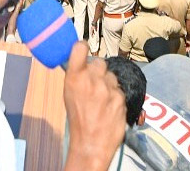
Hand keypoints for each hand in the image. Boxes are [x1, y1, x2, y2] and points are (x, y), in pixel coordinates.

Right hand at [62, 42, 125, 169]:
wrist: (92, 142)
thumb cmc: (77, 118)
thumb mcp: (68, 93)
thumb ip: (76, 76)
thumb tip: (82, 63)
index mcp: (74, 76)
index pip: (81, 47)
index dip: (82, 47)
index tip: (83, 50)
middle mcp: (92, 79)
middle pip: (99, 62)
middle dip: (98, 70)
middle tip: (94, 81)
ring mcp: (108, 88)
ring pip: (111, 76)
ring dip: (108, 82)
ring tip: (102, 97)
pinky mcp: (121, 98)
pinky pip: (119, 89)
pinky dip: (115, 95)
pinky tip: (109, 106)